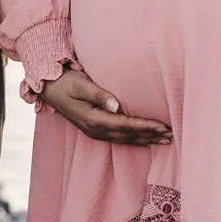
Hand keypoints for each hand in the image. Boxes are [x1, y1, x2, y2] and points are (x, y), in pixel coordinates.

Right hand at [39, 65, 171, 144]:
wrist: (48, 87)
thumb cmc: (66, 81)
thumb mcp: (81, 84)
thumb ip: (99, 94)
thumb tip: (116, 106)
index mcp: (93, 119)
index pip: (126, 125)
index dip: (146, 126)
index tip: (164, 125)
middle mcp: (95, 130)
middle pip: (129, 136)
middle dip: (151, 136)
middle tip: (173, 135)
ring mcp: (93, 132)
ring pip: (125, 140)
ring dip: (146, 140)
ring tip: (165, 140)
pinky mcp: (94, 130)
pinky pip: (118, 138)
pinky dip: (134, 140)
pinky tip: (146, 140)